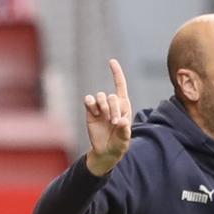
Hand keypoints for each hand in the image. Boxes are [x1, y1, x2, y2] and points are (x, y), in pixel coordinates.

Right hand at [83, 58, 132, 173]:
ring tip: (104, 119)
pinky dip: (90, 103)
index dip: (116, 73)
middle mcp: (112, 105)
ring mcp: (100, 108)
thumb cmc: (119, 145)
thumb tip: (122, 122)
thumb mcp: (124, 141)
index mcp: (124, 107)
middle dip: (113, 108)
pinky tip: (93, 113)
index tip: (111, 61)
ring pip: (100, 96)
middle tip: (114, 122)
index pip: (120, 86)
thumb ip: (124, 131)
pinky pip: (88, 100)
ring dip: (103, 106)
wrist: (106, 152)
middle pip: (111, 96)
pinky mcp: (90, 112)